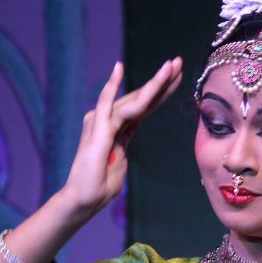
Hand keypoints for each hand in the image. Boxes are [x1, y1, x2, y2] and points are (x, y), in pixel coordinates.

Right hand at [62, 58, 182, 217]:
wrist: (83, 201)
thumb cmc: (100, 187)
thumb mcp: (120, 161)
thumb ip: (125, 143)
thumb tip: (129, 134)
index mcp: (119, 128)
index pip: (145, 105)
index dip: (162, 90)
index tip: (178, 75)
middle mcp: (110, 121)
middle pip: (141, 97)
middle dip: (162, 80)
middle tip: (178, 61)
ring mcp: (103, 123)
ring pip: (133, 98)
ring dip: (153, 82)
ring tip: (170, 66)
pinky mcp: (98, 130)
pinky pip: (106, 104)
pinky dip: (112, 86)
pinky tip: (119, 68)